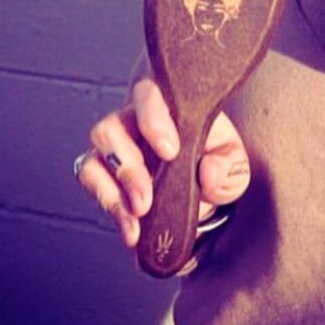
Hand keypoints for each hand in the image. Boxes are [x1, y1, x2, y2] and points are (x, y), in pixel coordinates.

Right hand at [76, 78, 250, 247]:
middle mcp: (134, 121)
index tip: (170, 151)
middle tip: (146, 199)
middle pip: (111, 128)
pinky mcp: (104, 173)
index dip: (153, 120)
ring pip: (95, 158)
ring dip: (112, 191)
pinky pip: (91, 182)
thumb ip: (229, 166)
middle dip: (128, 168)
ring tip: (138, 216)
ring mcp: (116, 147)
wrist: (200, 188)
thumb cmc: (214, 160)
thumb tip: (208, 172)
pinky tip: (131, 229)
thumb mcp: (233, 162)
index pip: (150, 95)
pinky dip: (110, 207)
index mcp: (168, 106)